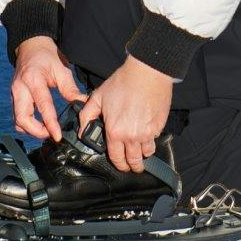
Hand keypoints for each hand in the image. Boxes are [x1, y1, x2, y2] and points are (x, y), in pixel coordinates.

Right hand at [10, 35, 86, 141]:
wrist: (30, 46)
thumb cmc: (46, 56)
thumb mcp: (62, 70)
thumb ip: (71, 90)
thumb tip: (82, 105)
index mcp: (33, 79)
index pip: (42, 106)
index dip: (50, 124)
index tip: (58, 136)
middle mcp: (19, 88)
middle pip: (22, 119)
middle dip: (36, 132)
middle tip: (51, 134)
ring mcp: (14, 94)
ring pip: (17, 121)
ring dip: (31, 130)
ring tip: (47, 130)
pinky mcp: (14, 98)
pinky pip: (17, 117)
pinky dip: (27, 125)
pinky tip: (39, 124)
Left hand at [79, 57, 174, 172]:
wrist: (147, 73)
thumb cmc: (123, 83)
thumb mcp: (98, 97)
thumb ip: (87, 115)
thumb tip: (82, 130)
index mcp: (115, 131)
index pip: (117, 158)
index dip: (119, 165)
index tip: (120, 165)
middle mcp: (132, 136)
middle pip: (134, 161)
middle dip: (133, 166)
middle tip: (133, 167)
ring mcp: (147, 133)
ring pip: (147, 153)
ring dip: (143, 155)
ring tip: (141, 153)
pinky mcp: (159, 127)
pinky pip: (155, 140)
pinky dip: (151, 140)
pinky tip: (147, 136)